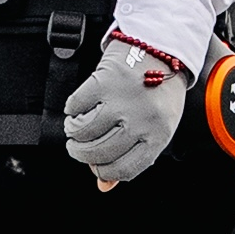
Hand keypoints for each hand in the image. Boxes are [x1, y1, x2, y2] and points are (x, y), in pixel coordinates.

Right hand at [63, 37, 188, 186]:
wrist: (163, 47)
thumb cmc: (159, 92)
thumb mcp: (156, 126)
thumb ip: (132, 157)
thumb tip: (103, 186)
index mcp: (159, 135)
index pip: (124, 170)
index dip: (103, 171)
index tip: (95, 165)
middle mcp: (141, 120)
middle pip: (99, 154)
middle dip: (81, 153)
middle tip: (76, 146)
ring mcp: (122, 100)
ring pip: (83, 132)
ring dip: (74, 131)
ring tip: (76, 126)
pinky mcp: (104, 80)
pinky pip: (75, 106)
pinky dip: (71, 110)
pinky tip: (77, 107)